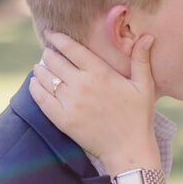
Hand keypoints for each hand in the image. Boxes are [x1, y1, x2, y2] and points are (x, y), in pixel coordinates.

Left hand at [30, 32, 160, 173]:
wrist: (128, 150)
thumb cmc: (138, 116)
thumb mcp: (144, 85)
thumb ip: (141, 59)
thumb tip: (147, 36)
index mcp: (100, 72)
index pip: (72, 49)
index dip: (58, 38)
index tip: (51, 33)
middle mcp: (82, 85)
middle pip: (55, 61)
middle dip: (49, 54)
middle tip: (48, 52)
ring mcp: (70, 103)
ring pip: (45, 78)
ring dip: (40, 69)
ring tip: (40, 67)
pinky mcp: (63, 120)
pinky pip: (41, 99)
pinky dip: (35, 88)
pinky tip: (34, 83)